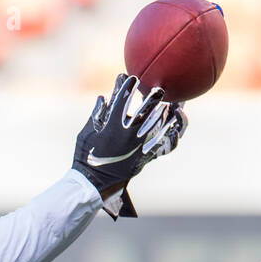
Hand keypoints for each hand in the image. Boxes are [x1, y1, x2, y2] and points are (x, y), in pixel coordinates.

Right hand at [74, 74, 187, 218]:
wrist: (92, 183)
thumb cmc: (85, 157)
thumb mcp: (86, 134)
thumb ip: (96, 115)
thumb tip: (102, 98)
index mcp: (112, 126)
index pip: (121, 101)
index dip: (127, 87)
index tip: (130, 78)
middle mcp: (127, 135)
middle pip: (145, 112)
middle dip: (152, 98)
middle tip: (158, 90)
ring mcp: (138, 147)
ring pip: (157, 127)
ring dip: (165, 115)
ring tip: (171, 107)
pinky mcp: (144, 158)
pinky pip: (162, 147)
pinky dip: (170, 136)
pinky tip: (175, 129)